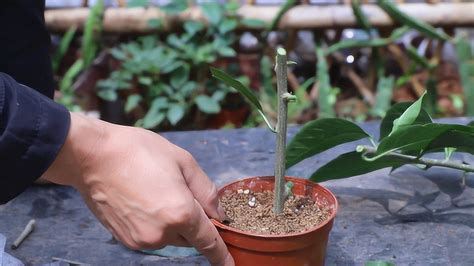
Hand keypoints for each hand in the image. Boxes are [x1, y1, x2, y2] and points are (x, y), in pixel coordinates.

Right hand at [42, 113, 233, 265]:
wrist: (92, 156)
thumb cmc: (139, 151)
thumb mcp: (182, 161)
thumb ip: (206, 191)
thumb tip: (218, 214)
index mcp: (180, 212)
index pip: (208, 241)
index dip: (221, 255)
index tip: (230, 265)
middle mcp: (162, 233)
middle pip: (189, 237)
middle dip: (191, 220)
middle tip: (177, 190)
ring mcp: (141, 240)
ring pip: (170, 237)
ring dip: (171, 221)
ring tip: (154, 191)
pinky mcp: (126, 240)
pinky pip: (151, 236)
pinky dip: (153, 223)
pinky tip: (142, 199)